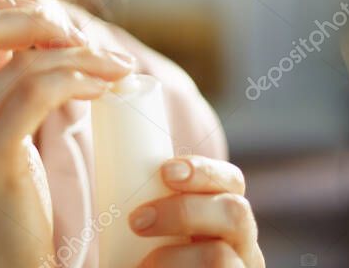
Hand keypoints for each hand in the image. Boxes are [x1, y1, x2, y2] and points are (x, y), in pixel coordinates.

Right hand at [0, 0, 135, 267]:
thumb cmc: (7, 209)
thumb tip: (46, 41)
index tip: (42, 18)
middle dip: (38, 18)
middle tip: (82, 39)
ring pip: (22, 59)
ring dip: (81, 54)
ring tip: (116, 67)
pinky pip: (40, 91)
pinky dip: (81, 79)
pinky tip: (104, 89)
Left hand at [129, 155, 263, 266]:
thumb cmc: (141, 249)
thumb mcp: (149, 212)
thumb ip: (140, 178)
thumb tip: (108, 97)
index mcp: (224, 213)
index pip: (232, 180)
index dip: (203, 171)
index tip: (164, 172)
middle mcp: (240, 243)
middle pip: (236, 214)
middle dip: (185, 213)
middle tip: (137, 221)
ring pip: (221, 259)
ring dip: (174, 258)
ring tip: (143, 264)